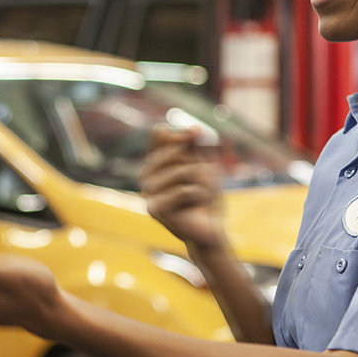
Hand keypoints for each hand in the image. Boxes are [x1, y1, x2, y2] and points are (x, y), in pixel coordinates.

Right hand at [139, 124, 225, 247]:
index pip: (160, 138)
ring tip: (201, 196)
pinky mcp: (155, 210)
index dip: (178, 134)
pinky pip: (185, 191)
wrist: (211, 228)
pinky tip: (196, 207)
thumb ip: (196, 146)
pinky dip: (199, 196)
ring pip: (183, 172)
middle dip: (198, 165)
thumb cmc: (206, 197)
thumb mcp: (204, 165)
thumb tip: (192, 128)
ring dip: (202, 183)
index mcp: (154, 165)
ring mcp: (148, 194)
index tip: (195, 133)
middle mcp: (146, 178)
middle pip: (175, 153)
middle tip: (206, 181)